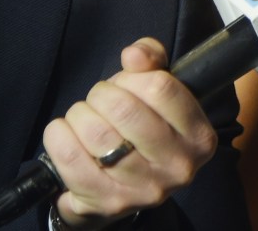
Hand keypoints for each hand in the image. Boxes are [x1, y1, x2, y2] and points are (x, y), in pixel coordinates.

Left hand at [42, 38, 217, 228]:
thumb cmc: (144, 126)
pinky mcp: (109, 202)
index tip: (124, 82)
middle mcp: (178, 165)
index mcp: (199, 135)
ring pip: (96, 134)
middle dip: (100, 94)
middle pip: (124, 109)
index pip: (160, 87)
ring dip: (79, 115)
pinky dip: (58, 138)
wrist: (127, 185)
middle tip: (98, 99)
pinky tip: (63, 132)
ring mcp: (144, 189)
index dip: (131, 77)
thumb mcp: (158, 88)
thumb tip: (133, 54)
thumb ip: (152, 59)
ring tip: (82, 117)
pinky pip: (71, 160)